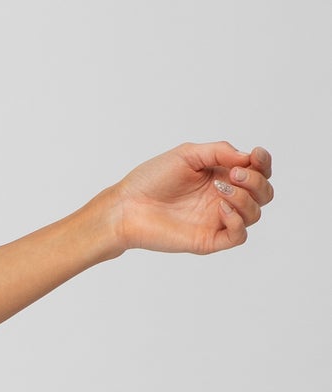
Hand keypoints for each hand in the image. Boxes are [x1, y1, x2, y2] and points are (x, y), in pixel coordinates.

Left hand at [109, 141, 273, 255]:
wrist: (127, 206)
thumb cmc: (152, 179)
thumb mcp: (188, 154)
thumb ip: (219, 152)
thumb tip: (247, 158)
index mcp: (222, 175)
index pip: (258, 171)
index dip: (264, 162)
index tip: (256, 155)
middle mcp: (224, 198)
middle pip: (263, 193)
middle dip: (256, 181)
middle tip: (233, 175)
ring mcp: (218, 220)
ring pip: (254, 213)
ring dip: (245, 198)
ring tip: (219, 190)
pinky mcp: (209, 239)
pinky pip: (239, 235)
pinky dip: (237, 220)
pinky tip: (220, 207)